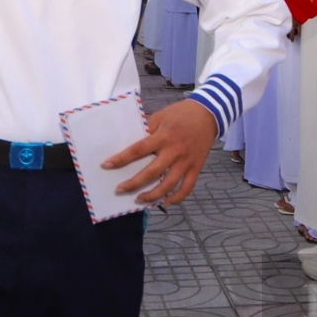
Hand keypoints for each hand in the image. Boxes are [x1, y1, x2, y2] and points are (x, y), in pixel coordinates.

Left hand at [103, 99, 217, 206]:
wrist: (208, 114)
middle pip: (152, 172)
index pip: (138, 149)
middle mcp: (175, 151)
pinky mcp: (196, 168)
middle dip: (134, 183)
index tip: (107, 165)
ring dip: (153, 195)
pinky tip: (165, 202)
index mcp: (163, 136)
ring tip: (139, 200)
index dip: (122, 158)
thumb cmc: (180, 114)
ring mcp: (186, 161)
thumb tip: (130, 142)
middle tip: (120, 190)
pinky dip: (177, 198)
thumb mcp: (161, 116)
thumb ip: (147, 129)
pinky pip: (187, 187)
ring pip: (169, 184)